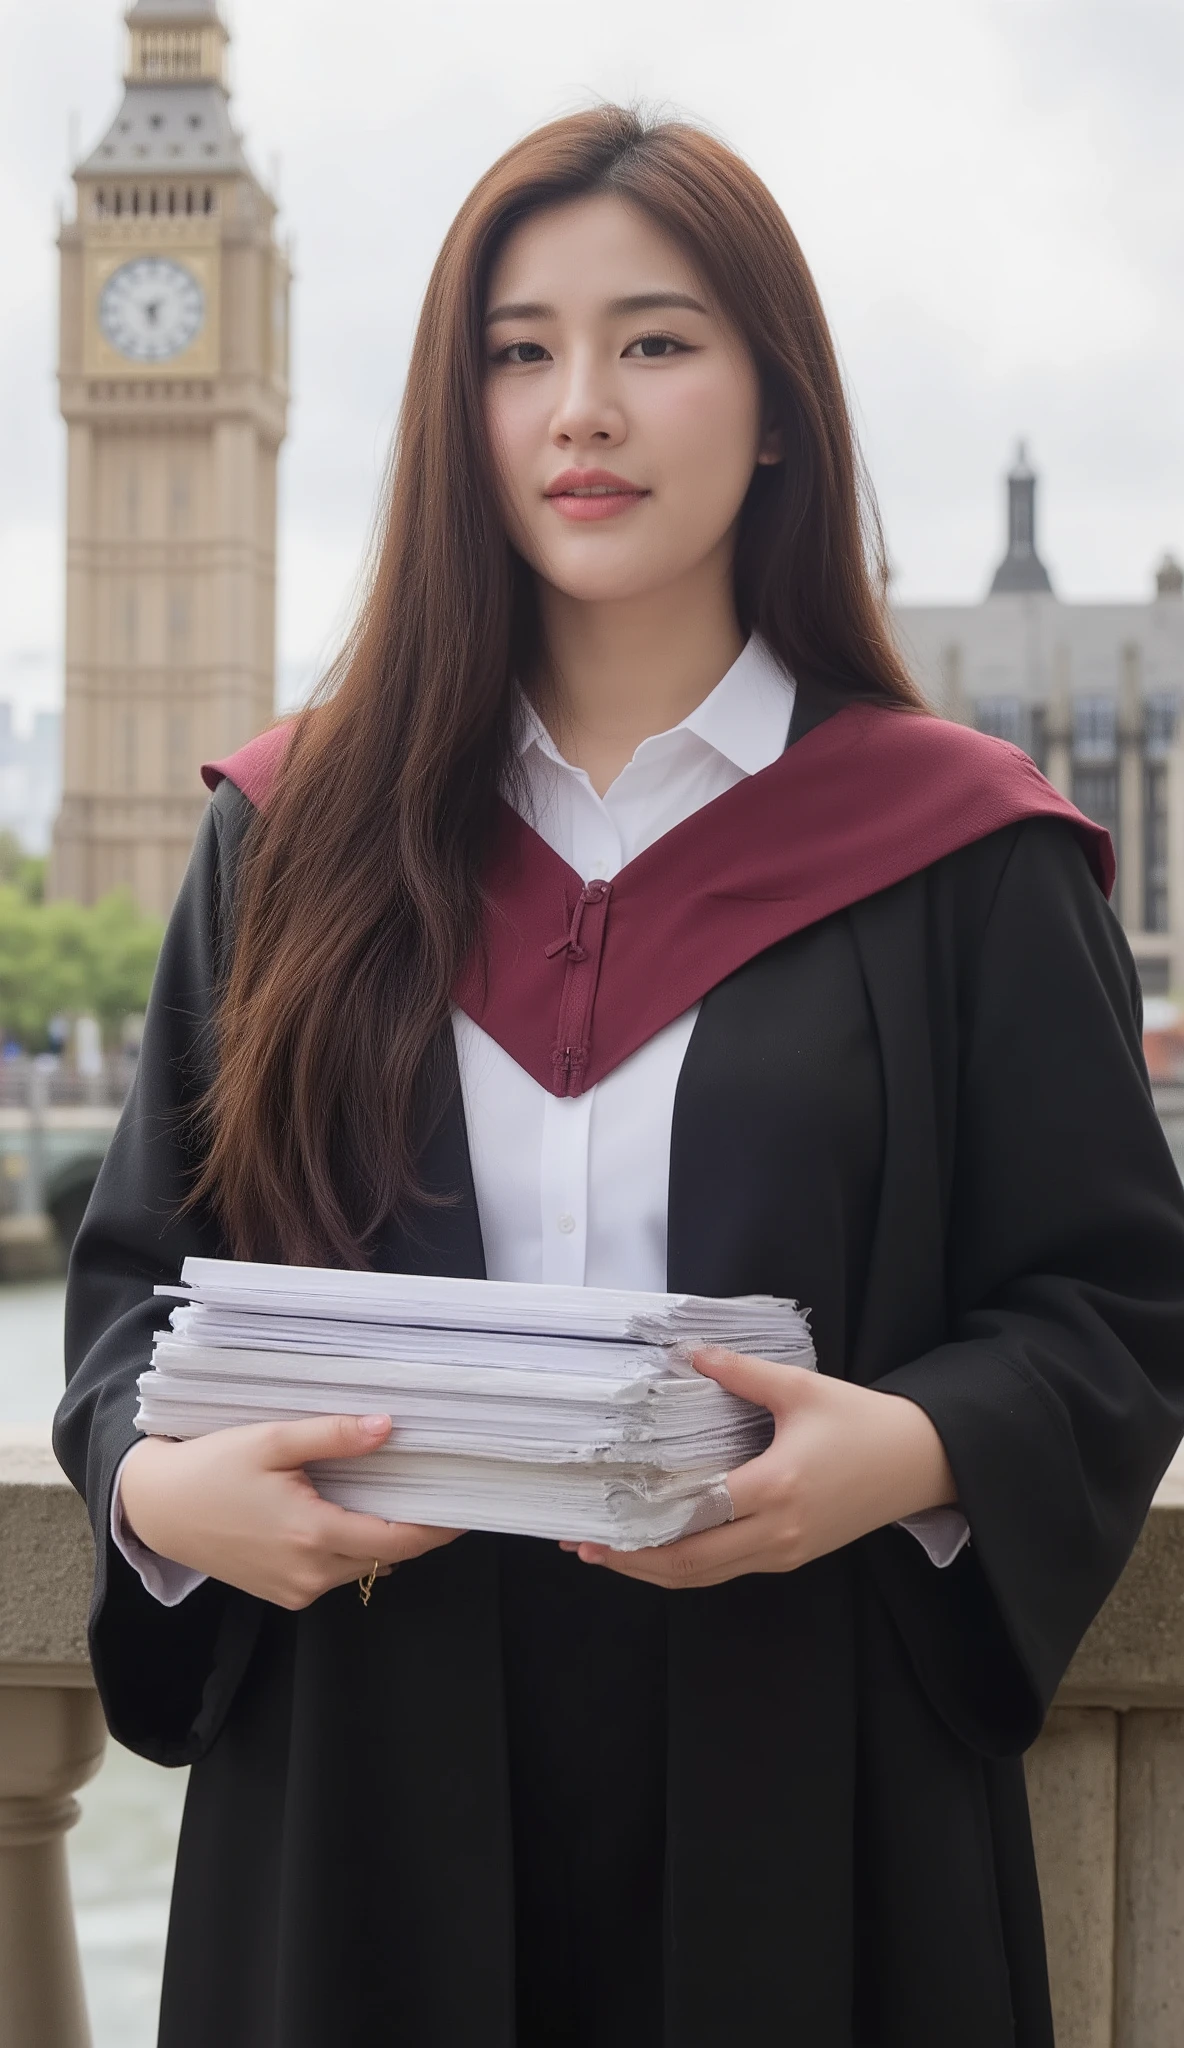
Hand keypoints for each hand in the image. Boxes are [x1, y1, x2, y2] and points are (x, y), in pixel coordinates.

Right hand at [118, 1414, 462, 1609]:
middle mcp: (309, 1573)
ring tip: (399, 1494)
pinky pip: (335, 1572)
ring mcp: (296, 1590)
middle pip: (386, 1555)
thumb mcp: (271, 1440)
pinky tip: (351, 1512)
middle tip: (440, 1489)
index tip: (467, 1508)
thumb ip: (332, 1435)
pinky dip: (353, 1546)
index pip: (397, 1540)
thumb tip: (388, 1426)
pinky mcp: (284, 1594)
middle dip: (416, 1528)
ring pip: (362, 1565)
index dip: (438, 1527)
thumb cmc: (209, 1469)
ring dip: (382, 1536)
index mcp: (312, 1534)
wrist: (156, 1510)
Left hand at [563, 1346, 957, 1589]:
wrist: (922, 1462)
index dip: (641, 1526)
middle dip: (631, 1561)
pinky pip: (727, 1570)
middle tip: (582, 1544)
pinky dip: (687, 1565)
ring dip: (654, 1570)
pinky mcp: (792, 1556)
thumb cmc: (865, 1422)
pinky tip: (659, 1547)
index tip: (597, 1519)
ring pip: (706, 1575)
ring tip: (608, 1553)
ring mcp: (785, 1552)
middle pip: (690, 1564)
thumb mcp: (802, 1388)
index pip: (695, 1516)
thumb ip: (741, 1372)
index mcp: (776, 1487)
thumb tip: (690, 1353)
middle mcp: (777, 1531)